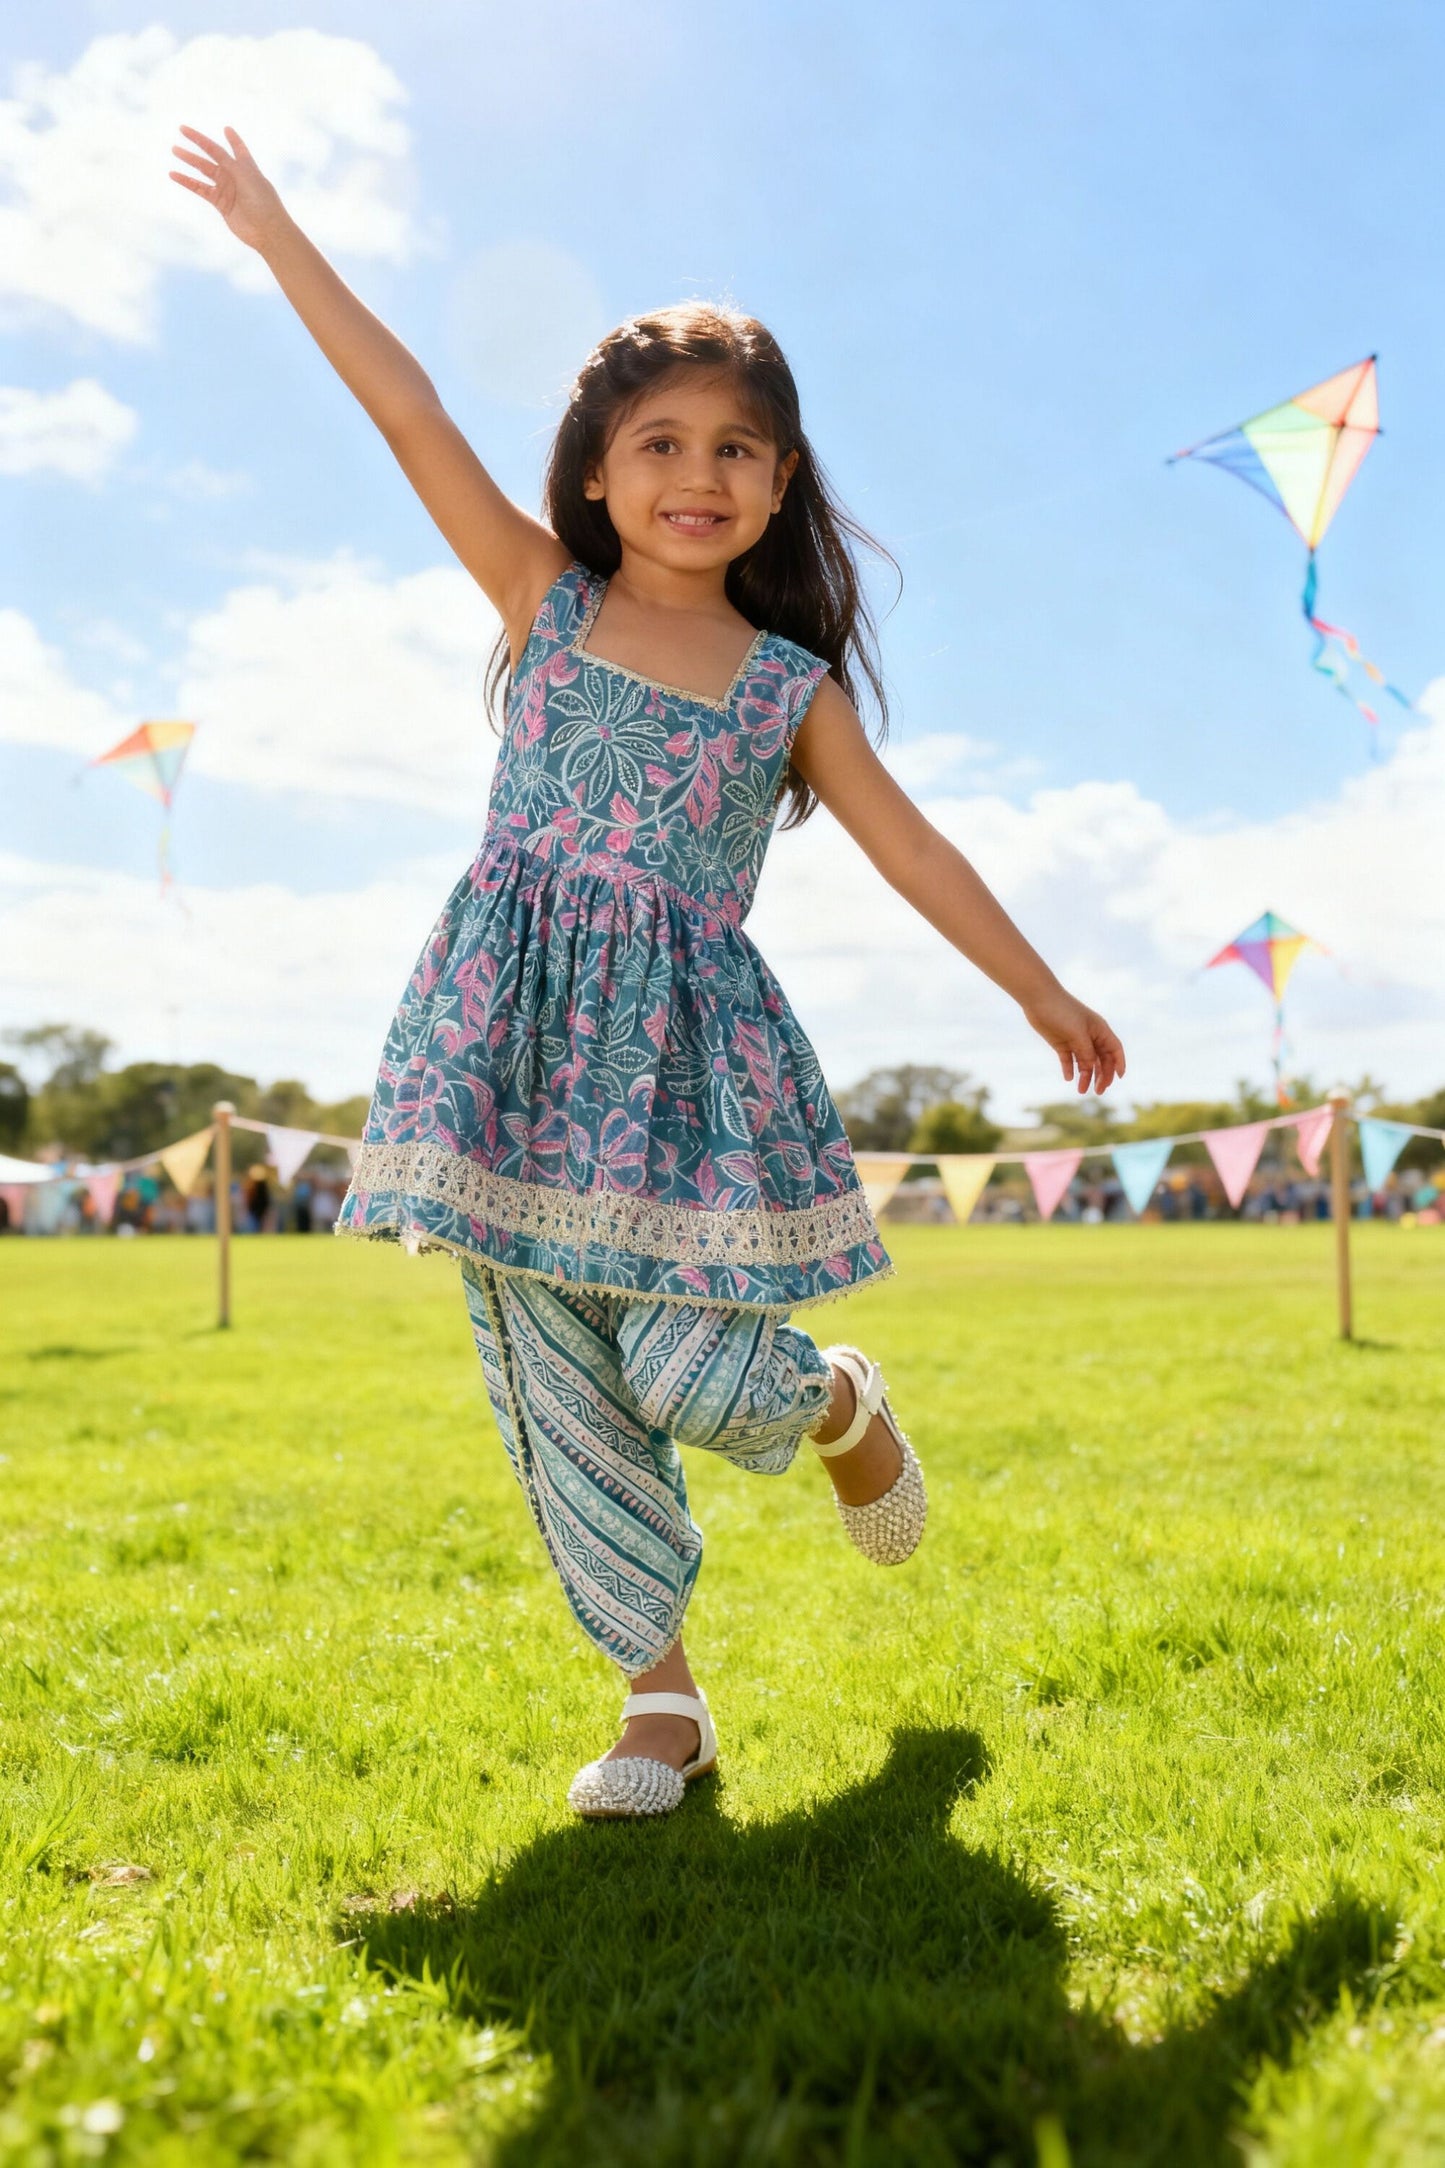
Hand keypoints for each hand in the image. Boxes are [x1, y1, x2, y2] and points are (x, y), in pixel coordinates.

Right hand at [168, 124, 286, 253]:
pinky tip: (174, 175)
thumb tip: (216, 148)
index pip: (237, 148)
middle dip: (199, 142)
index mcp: (246, 166)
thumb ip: (229, 162)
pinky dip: (187, 182)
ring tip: (175, 150)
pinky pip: (200, 189)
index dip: (233, 139)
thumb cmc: (262, 201)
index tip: (227, 129)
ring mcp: (227, 189)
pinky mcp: (220, 203)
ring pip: (204, 170)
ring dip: (189, 160)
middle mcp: (235, 175)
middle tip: (182, 129)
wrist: (267, 231)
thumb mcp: (246, 176)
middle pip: (213, 154)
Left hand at [1023, 986, 1125, 1094]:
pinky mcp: (1061, 1043)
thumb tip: (1091, 1069)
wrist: (1038, 999)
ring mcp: (1075, 1040)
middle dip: (1102, 1076)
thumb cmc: (1062, 1012)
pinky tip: (1069, 1078)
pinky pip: (1069, 1060)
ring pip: (1085, 1063)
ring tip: (1081, 1090)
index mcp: (1099, 1030)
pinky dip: (1070, 1070)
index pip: (1114, 1050)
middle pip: (1101, 1060)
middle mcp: (1090, 1036)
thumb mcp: (1078, 1034)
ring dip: (1085, 1076)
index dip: (1119, 1064)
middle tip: (1098, 1091)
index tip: (1119, 1078)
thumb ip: (1087, 1053)